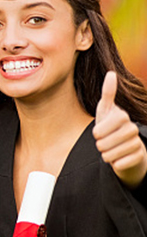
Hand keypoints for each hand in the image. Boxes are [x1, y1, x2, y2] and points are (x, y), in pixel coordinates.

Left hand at [93, 71, 146, 187]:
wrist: (123, 148)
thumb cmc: (110, 127)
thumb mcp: (105, 110)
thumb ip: (107, 93)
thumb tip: (111, 73)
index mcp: (122, 117)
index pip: (106, 126)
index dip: (99, 131)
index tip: (97, 133)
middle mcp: (133, 129)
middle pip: (107, 141)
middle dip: (101, 144)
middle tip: (102, 144)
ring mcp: (138, 143)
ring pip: (113, 153)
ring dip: (106, 155)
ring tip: (108, 152)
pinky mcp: (140, 157)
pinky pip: (121, 164)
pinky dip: (115, 164)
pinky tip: (117, 160)